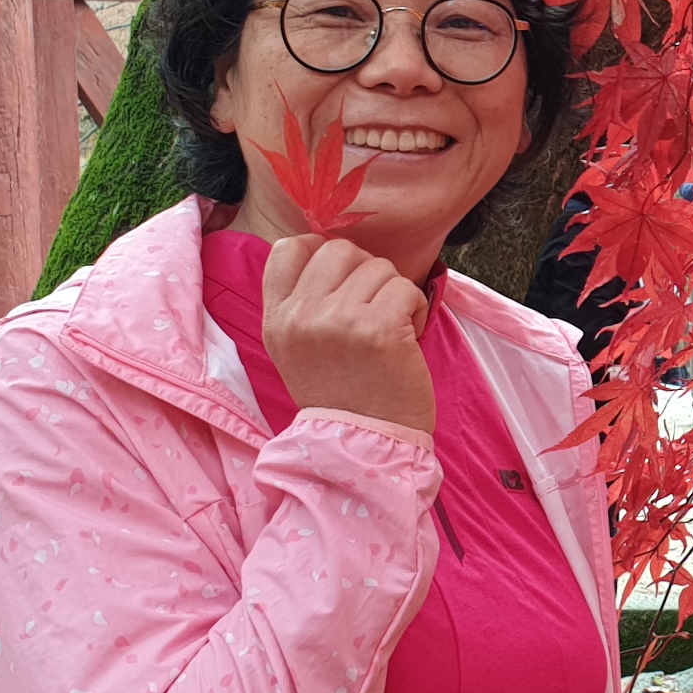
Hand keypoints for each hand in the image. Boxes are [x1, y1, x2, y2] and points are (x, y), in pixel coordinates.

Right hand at [262, 234, 434, 436]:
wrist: (365, 442)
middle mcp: (301, 316)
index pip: (288, 249)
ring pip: (379, 266)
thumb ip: (303, 303)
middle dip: (366, 274)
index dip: (321, 252)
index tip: (342, 280)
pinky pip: (406, 288)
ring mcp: (338, 319)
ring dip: (394, 295)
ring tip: (387, 332)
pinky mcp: (377, 327)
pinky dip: (415, 310)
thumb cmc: (342, 394)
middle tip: (372, 311)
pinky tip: (404, 340)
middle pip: (340, 250)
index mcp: (277, 319)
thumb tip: (328, 250)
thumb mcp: (298, 349)